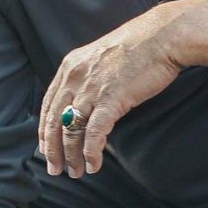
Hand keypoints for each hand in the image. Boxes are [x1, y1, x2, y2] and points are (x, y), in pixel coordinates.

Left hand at [38, 4, 187, 177]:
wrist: (163, 36)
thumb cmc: (139, 47)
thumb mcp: (101, 59)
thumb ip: (87, 79)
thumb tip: (84, 103)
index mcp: (70, 68)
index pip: (48, 105)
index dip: (45, 131)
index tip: (46, 149)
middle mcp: (75, 78)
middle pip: (54, 121)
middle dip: (53, 150)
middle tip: (55, 169)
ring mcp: (92, 88)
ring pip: (71, 130)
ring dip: (71, 156)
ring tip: (76, 172)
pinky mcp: (111, 98)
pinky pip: (94, 132)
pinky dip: (91, 152)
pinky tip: (93, 164)